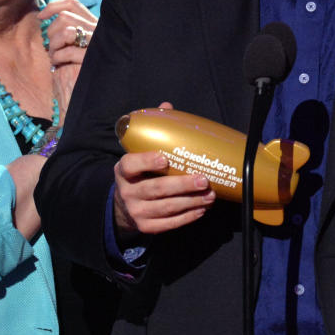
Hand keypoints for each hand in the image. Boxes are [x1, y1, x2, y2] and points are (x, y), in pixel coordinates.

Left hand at [40, 0, 96, 117]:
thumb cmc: (74, 71)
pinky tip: (58, 65)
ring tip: (55, 57)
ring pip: (65, 30)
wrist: (85, 98)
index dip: (54, 6)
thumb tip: (46, 14)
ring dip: (53, 44)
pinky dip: (57, 57)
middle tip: (51, 47)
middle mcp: (98, 31)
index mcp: (94, 24)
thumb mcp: (71, 44)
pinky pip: (68, 50)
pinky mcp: (91, 59)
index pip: (73, 4)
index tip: (41, 16)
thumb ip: (66, 29)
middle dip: (51, 31)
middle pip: (65, 16)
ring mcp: (96, 44)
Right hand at [113, 105, 214, 235]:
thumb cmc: (140, 173)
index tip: (165, 158)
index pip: (130, 165)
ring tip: (210, 195)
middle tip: (203, 179)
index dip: (146, 161)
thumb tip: (167, 107)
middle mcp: (127, 191)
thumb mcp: (138, 154)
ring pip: (166, 208)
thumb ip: (153, 132)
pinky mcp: (145, 227)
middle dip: (182, 185)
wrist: (124, 205)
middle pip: (155, 189)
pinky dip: (187, 217)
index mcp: (124, 170)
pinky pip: (168, 224)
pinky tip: (201, 209)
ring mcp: (136, 211)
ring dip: (191, 201)